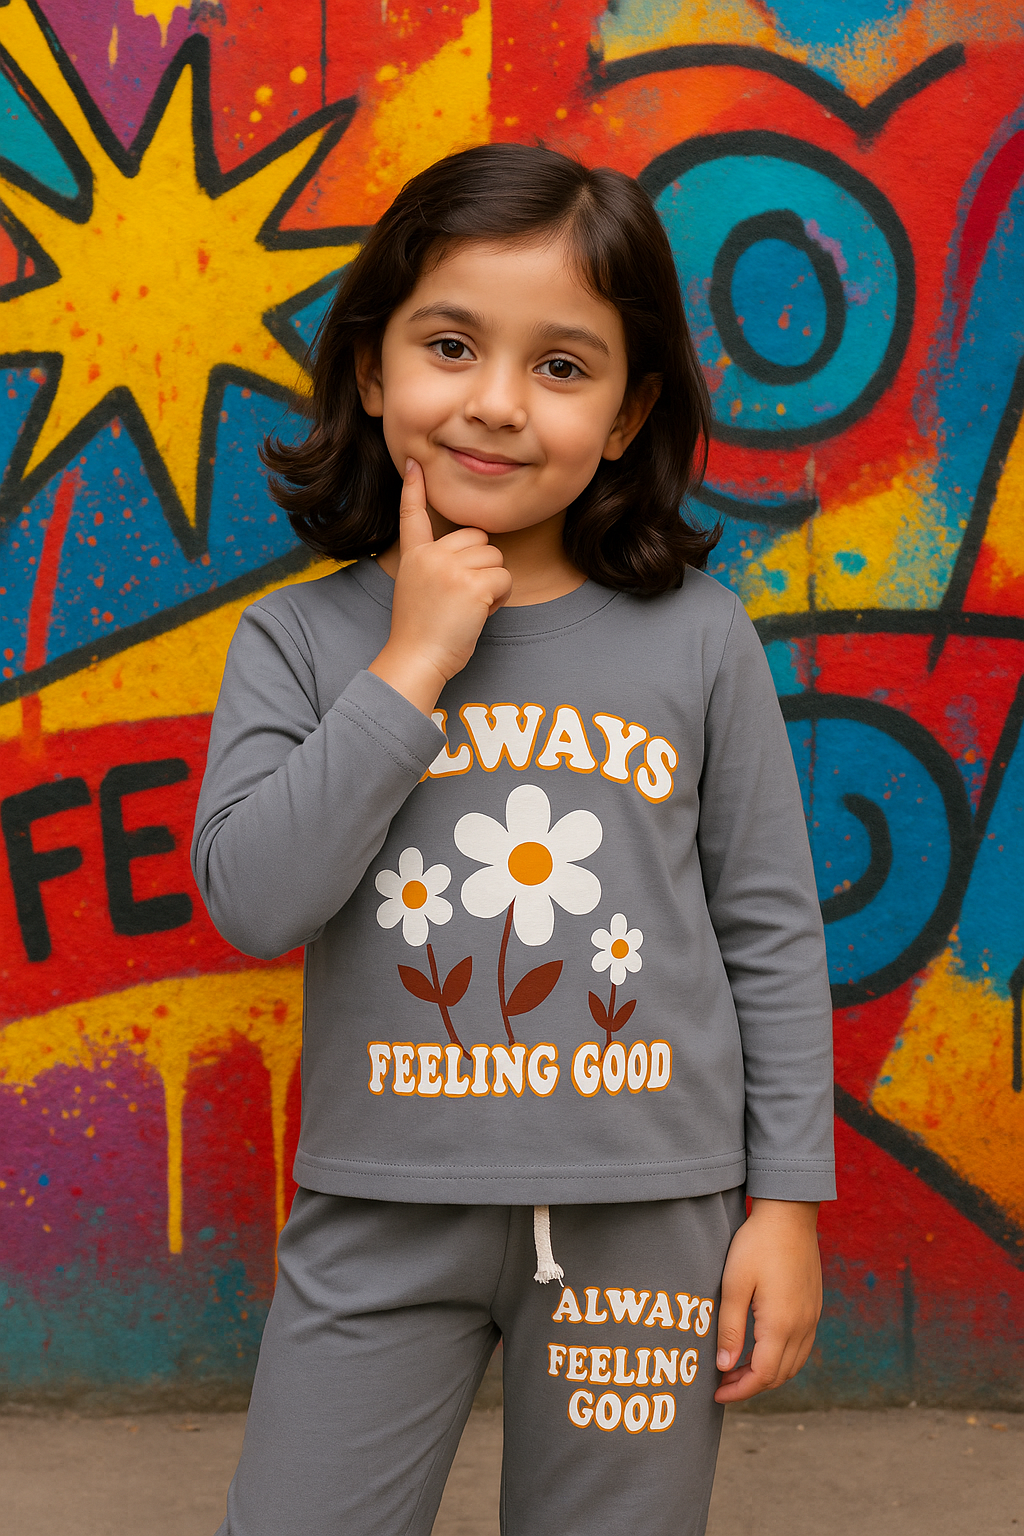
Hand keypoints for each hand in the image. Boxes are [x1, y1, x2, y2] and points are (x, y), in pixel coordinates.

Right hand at [368, 459, 512, 715]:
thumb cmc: (422, 635)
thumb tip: (477, 553)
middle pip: (478, 539)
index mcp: (415, 556)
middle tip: (463, 598)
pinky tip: (479, 614)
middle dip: (481, 566)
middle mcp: (431, 555)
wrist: (416, 658)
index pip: (413, 515)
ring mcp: (451, 567)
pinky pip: (505, 579)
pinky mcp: (472, 584)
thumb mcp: (420, 590)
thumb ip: (439, 567)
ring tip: (469, 608)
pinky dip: (500, 599)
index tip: (415, 465)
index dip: (414, 489)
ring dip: (492, 584)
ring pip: (495, 559)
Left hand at [714, 1199, 821, 1403]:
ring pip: (793, 1364)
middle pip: (780, 1376)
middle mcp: (802, 1327)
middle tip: (722, 1382)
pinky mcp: (814, 1307)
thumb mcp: (733, 1284)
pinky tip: (762, 1349)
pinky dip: (782, 1359)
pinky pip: (801, 1347)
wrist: (789, 1214)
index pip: (763, 1376)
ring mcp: (812, 1317)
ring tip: (737, 1369)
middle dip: (750, 1386)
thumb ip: (730, 1329)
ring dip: (767, 1374)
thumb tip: (724, 1367)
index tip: (716, 1394)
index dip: (739, 1391)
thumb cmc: (757, 1245)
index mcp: (781, 1324)